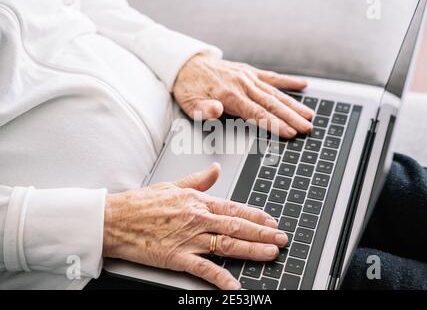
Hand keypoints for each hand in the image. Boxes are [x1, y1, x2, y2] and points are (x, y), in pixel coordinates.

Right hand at [103, 163, 288, 289]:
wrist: (115, 218)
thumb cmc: (141, 203)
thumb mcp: (173, 185)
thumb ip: (199, 179)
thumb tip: (215, 169)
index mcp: (197, 201)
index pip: (234, 208)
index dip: (255, 216)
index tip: (271, 221)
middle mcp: (198, 219)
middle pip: (237, 227)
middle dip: (262, 233)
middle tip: (281, 239)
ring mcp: (189, 238)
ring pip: (228, 244)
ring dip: (252, 250)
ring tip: (271, 253)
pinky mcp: (178, 257)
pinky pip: (205, 269)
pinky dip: (223, 278)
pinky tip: (237, 285)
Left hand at [173, 53, 314, 138]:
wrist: (187, 64)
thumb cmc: (189, 87)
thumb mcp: (189, 103)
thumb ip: (203, 109)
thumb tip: (216, 110)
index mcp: (230, 95)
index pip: (258, 113)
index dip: (275, 124)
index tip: (290, 132)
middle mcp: (243, 84)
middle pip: (272, 104)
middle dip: (292, 117)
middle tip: (308, 128)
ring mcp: (248, 77)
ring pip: (276, 92)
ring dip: (294, 104)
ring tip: (310, 115)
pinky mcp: (249, 71)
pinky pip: (272, 77)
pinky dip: (288, 81)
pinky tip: (303, 85)